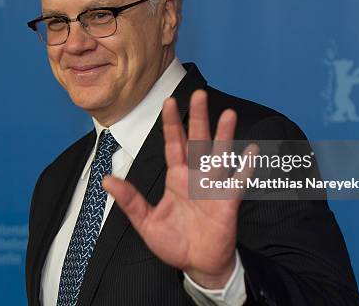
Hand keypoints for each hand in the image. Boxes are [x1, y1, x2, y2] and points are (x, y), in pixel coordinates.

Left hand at [103, 90, 257, 288]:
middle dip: (198, 118)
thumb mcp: (146, 221)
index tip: (168, 102)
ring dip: (224, 135)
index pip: (173, 144)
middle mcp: (196, 177)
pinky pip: (237, 181)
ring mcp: (213, 187)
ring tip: (228, 114)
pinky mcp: (228, 202)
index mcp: (177, 178)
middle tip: (199, 95)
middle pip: (198, 141)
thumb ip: (130, 200)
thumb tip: (106, 180)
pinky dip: (245, 167)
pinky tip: (251, 151)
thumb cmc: (174, 242)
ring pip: (219, 155)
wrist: (197, 264)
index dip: (171, 124)